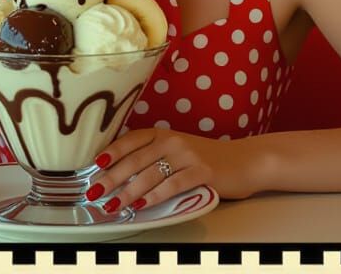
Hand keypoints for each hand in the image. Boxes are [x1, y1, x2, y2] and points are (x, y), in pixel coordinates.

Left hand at [85, 128, 256, 212]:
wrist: (245, 160)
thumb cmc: (206, 158)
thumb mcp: (177, 149)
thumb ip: (153, 156)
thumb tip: (119, 173)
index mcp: (163, 133)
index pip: (131, 140)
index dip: (112, 151)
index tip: (95, 164)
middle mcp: (173, 141)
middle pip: (136, 160)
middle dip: (112, 178)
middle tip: (95, 192)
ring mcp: (188, 155)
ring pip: (151, 175)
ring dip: (129, 192)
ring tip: (114, 205)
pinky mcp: (202, 171)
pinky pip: (173, 185)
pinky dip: (156, 196)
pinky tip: (143, 205)